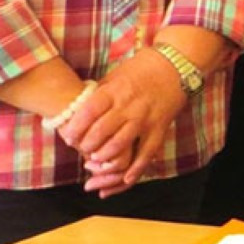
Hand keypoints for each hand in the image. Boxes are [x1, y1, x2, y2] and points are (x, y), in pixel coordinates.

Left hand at [64, 50, 188, 196]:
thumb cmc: (140, 69)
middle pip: (100, 133)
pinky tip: (124, 178)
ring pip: (120, 146)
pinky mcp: (159, 128)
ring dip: (104, 158)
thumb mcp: (114, 76)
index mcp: (114, 91)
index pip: (88, 113)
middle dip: (86, 146)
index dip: (74, 129)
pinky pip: (146, 153)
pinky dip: (136, 169)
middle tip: (81, 150)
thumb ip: (99, 96)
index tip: (68, 137)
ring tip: (96, 161)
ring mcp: (145, 119)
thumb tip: (78, 113)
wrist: (175, 66)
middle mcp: (129, 106)